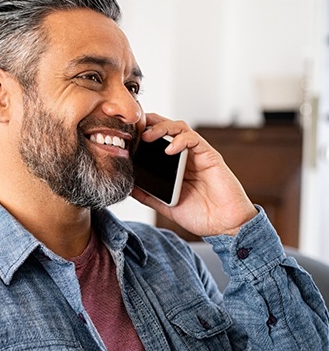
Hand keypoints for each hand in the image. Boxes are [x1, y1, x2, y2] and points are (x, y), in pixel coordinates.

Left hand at [131, 114, 257, 236]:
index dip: (142, 133)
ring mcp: (197, 154)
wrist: (225, 226)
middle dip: (149, 123)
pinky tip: (170, 149)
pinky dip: (181, 140)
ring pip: (179, 127)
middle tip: (134, 129)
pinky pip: (194, 140)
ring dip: (162, 127)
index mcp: (174, 164)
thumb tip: (128, 187)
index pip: (156, 140)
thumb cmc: (200, 215)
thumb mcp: (165, 205)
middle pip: (166, 128)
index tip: (125, 136)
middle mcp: (185, 155)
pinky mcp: (210, 156)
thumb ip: (148, 195)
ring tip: (148, 136)